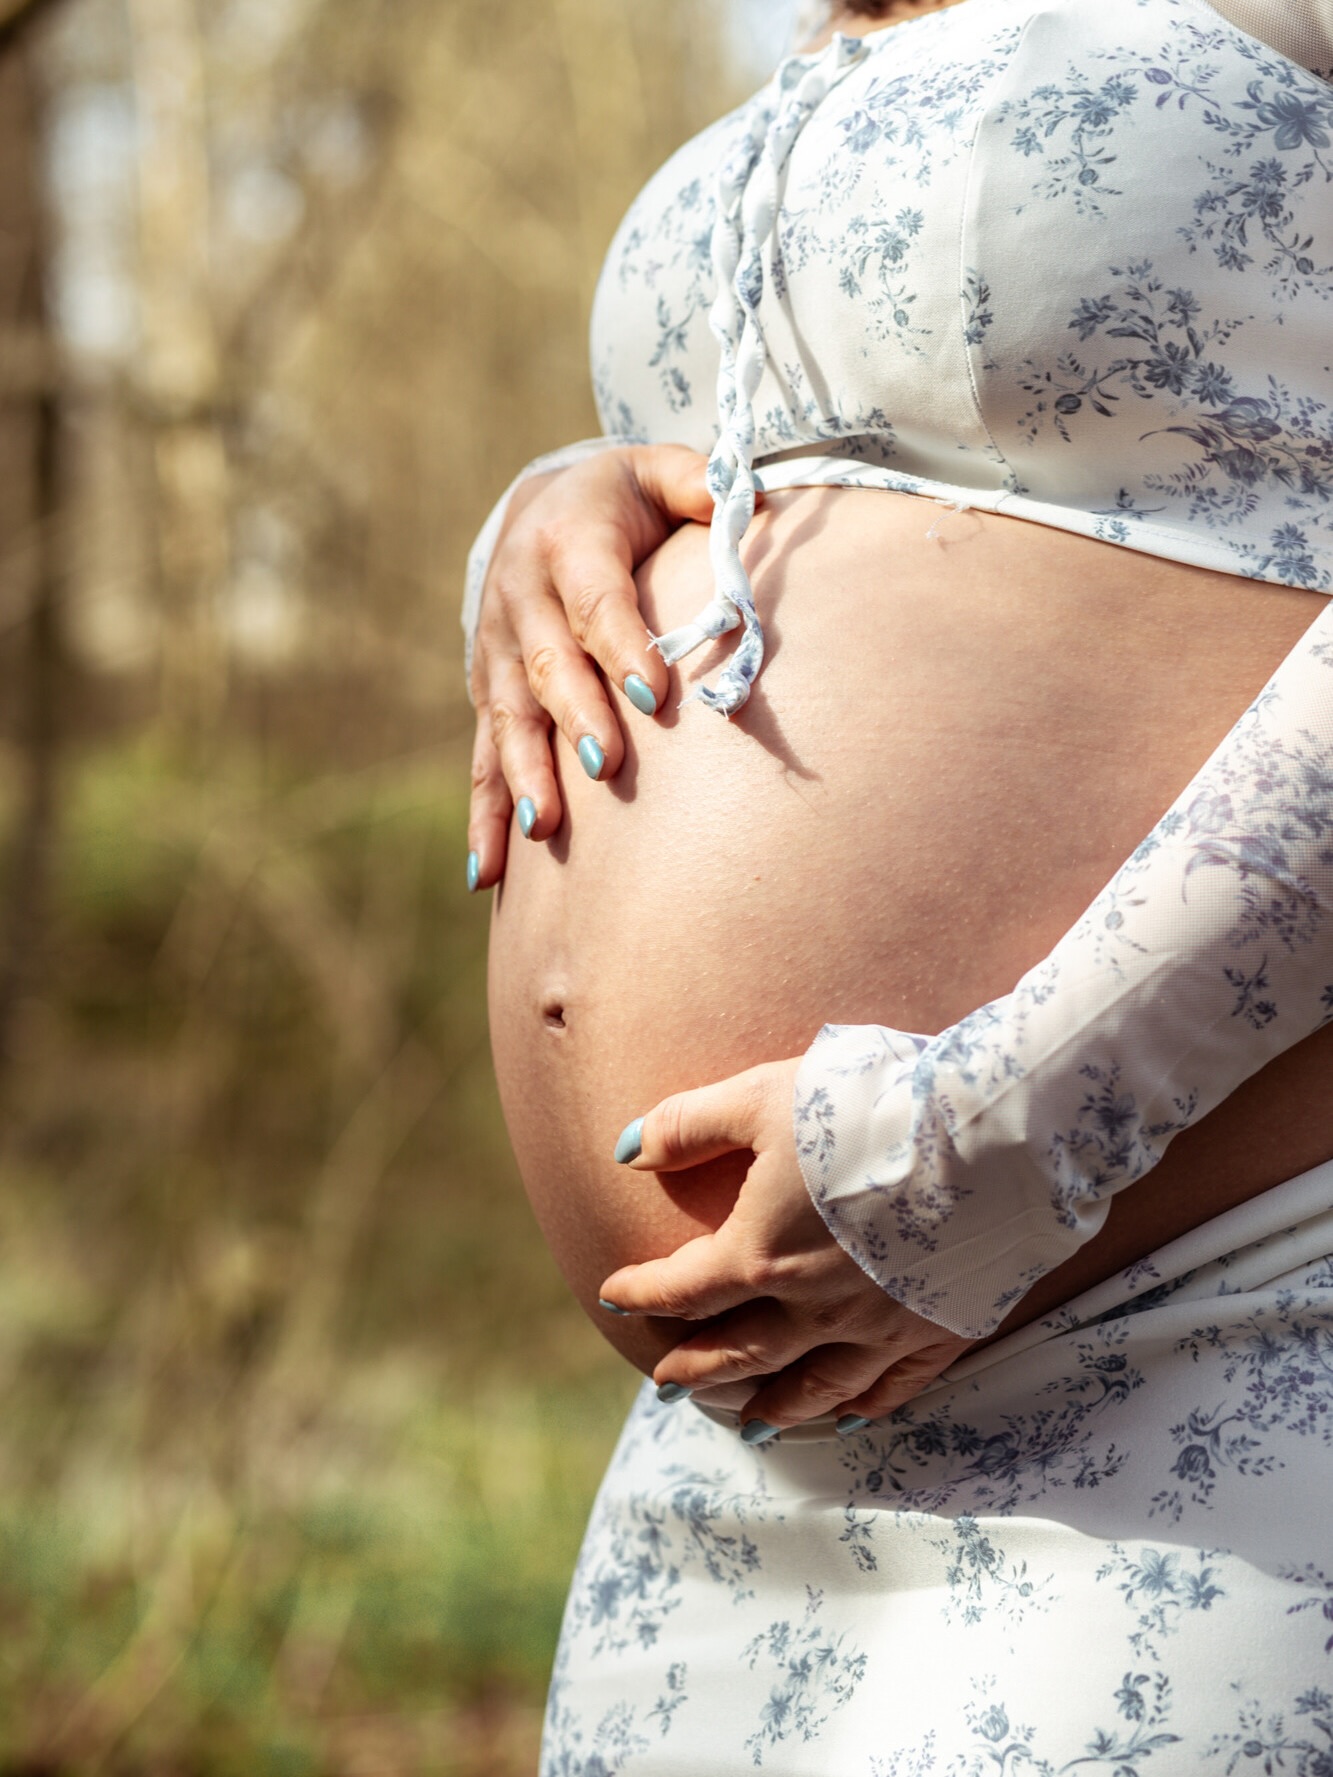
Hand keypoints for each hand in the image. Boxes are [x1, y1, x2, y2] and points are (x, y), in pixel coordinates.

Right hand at [468, 444, 713, 887]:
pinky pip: (481, 757)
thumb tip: (746, 501)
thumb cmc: (624, 500)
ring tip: (543, 827)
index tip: (653, 694)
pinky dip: (483, 813)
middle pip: (549, 666)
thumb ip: (699, 485)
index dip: (622, 645)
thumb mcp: (660, 470)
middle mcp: (521, 598)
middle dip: (577, 718)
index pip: (597, 599)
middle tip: (610, 767)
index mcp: (568, 542)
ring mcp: (497, 651)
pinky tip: (487, 873)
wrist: (537, 504)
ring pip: (508, 718)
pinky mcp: (487, 693)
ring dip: (525, 774)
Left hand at [599, 1060, 973, 1436]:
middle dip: (696, 1368)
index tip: (615, 1297)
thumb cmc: (866, 1106)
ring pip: (813, 1386)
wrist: (986, 1135)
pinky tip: (851, 1416)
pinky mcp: (938, 1329)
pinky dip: (864, 1406)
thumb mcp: (762, 1097)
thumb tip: (626, 1151)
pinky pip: (892, 1387)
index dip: (642, 1293)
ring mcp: (878, 1328)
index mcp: (760, 1255)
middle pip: (739, 1351)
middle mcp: (813, 1307)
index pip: (684, 1288)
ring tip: (748, 1423)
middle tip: (666, 1383)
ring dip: (773, 1406)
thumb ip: (689, 1126)